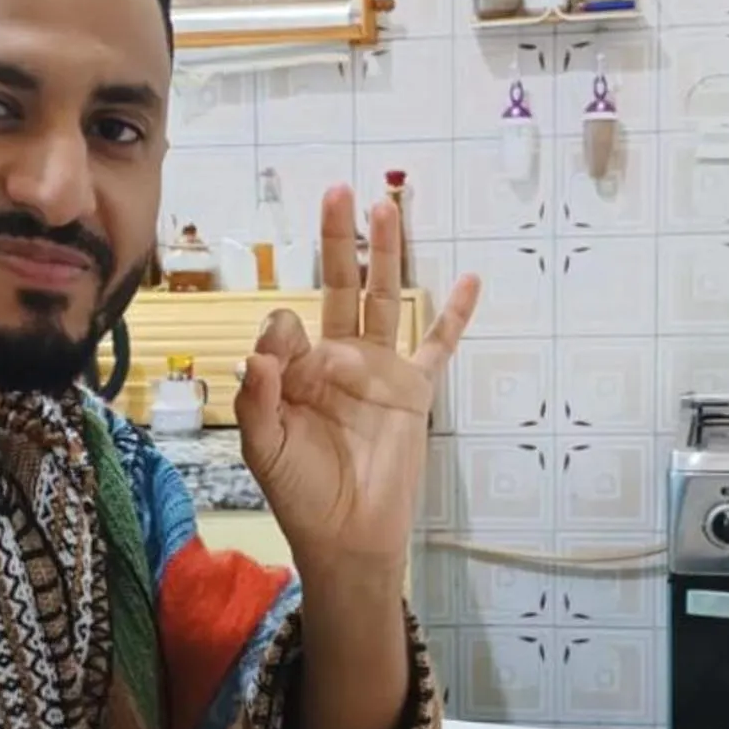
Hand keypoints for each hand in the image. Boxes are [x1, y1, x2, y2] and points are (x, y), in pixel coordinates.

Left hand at [236, 185, 478, 580]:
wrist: (349, 537)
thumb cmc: (300, 495)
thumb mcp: (264, 448)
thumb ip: (259, 398)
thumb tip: (262, 348)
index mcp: (295, 370)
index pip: (287, 325)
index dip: (280, 332)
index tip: (278, 359)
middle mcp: (337, 359)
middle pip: (340, 286)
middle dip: (337, 240)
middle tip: (337, 191)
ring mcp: (379, 370)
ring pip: (385, 299)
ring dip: (387, 255)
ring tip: (388, 207)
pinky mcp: (414, 390)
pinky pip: (438, 344)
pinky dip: (455, 314)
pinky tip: (469, 278)